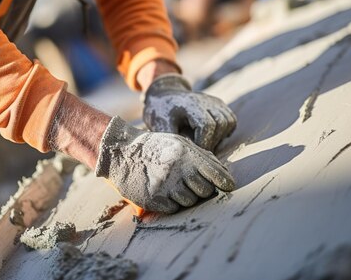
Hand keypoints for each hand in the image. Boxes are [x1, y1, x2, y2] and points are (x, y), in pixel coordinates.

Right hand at [95, 117, 234, 213]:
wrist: (121, 152)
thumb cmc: (154, 147)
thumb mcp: (178, 143)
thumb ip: (201, 155)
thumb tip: (224, 171)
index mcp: (186, 155)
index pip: (216, 174)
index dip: (225, 182)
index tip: (229, 186)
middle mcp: (178, 171)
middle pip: (205, 191)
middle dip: (202, 189)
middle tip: (191, 182)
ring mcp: (165, 186)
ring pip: (190, 202)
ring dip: (186, 196)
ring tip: (174, 185)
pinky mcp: (154, 200)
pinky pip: (174, 208)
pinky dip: (171, 202)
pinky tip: (163, 190)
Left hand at [143, 73, 236, 150]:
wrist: (164, 94)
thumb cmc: (160, 112)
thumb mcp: (160, 126)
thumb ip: (172, 140)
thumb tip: (181, 158)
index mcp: (191, 104)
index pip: (207, 125)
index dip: (203, 142)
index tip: (195, 152)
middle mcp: (206, 100)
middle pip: (221, 123)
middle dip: (212, 141)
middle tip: (200, 150)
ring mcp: (214, 101)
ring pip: (229, 121)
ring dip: (220, 136)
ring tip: (205, 143)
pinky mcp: (219, 104)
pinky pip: (231, 119)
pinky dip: (225, 130)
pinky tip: (212, 136)